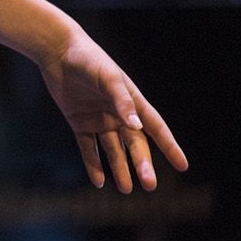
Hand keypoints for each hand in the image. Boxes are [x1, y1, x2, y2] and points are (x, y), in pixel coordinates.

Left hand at [39, 32, 187, 191]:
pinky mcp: (79, 123)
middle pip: (135, 144)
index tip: (183, 165)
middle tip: (150, 185)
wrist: (58, 51)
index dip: (169, 146)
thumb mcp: (109, 78)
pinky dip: (93, 164)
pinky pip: (88, 148)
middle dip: (142, 164)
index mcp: (132, 101)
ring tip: (126, 190)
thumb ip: (123, 102)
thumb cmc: (88, 59)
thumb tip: (137, 128)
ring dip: (120, 169)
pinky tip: (98, 181)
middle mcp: (118, 114)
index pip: (156, 128)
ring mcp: (99, 120)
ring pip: (113, 150)